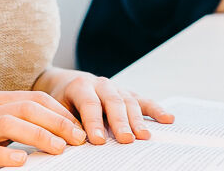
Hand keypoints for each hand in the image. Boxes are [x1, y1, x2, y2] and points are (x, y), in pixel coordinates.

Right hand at [0, 90, 87, 169]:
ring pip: (8, 123)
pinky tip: (22, 162)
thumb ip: (24, 127)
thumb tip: (65, 134)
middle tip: (77, 139)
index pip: (35, 98)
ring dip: (38, 136)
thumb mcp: (0, 133)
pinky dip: (4, 155)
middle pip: (26, 108)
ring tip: (58, 149)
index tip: (80, 129)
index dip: (61, 113)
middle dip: (56, 123)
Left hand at [33, 67, 174, 144]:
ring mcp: (116, 88)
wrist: (64, 83)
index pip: (89, 104)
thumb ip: (67, 122)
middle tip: (125, 139)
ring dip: (138, 120)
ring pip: (129, 102)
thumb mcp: (56, 109)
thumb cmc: (61, 100)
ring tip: (144, 136)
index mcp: (80, 86)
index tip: (97, 140)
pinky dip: (156, 110)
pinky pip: (143, 101)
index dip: (94, 122)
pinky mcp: (127, 94)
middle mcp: (101, 84)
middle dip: (120, 122)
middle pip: (113, 102)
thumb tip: (76, 140)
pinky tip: (167, 119)